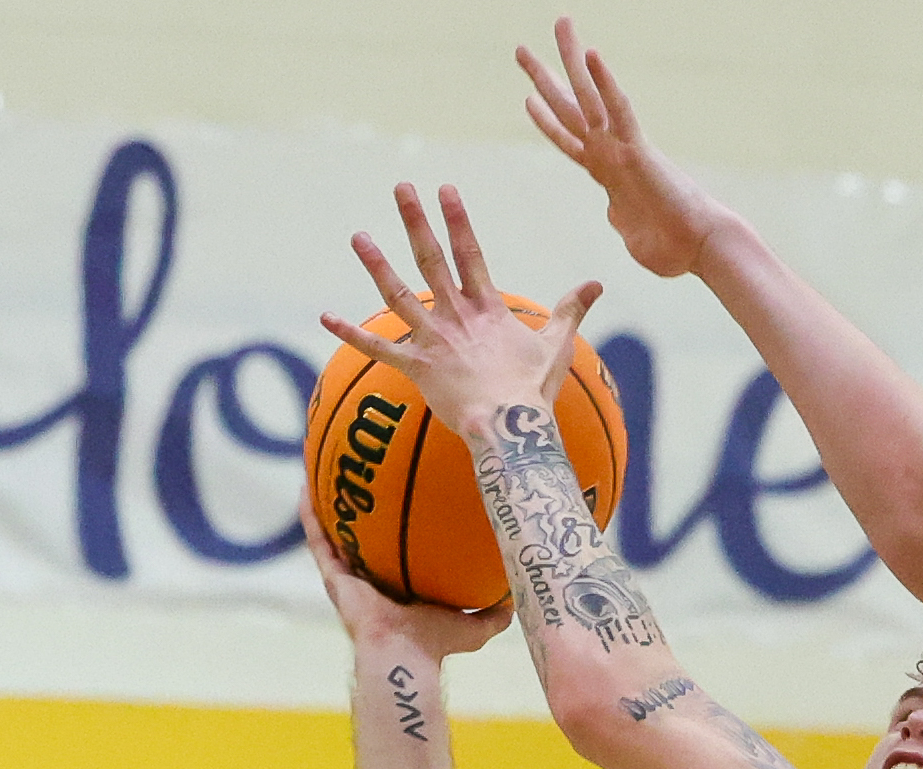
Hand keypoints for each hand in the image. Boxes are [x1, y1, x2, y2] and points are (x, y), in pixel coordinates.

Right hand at [302, 499, 511, 655]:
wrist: (405, 656)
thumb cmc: (438, 645)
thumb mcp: (476, 626)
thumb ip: (495, 613)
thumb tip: (516, 598)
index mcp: (401, 591)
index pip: (398, 557)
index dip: (398, 534)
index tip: (404, 507)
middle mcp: (372, 583)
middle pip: (362, 542)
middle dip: (359, 515)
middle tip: (360, 480)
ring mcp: (349, 580)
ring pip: (334, 536)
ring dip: (327, 507)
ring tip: (323, 474)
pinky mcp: (333, 578)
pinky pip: (319, 541)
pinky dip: (310, 516)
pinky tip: (307, 487)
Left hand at [321, 182, 601, 441]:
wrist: (509, 426)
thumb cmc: (534, 390)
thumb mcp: (558, 345)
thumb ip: (571, 310)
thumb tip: (596, 282)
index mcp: (488, 308)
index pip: (470, 253)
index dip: (457, 220)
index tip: (445, 189)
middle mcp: (456, 316)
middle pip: (431, 260)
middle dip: (415, 221)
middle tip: (401, 188)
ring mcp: (433, 340)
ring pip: (398, 295)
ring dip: (377, 264)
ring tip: (358, 236)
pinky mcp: (416, 368)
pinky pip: (378, 349)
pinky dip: (351, 334)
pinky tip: (325, 317)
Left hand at [518, 18, 729, 278]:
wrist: (702, 248)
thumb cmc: (675, 250)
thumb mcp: (634, 236)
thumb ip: (620, 221)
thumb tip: (614, 212)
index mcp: (608, 176)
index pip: (570, 140)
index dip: (547, 119)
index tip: (528, 98)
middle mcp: (611, 154)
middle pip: (570, 107)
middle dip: (544, 76)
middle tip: (520, 49)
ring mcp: (623, 149)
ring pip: (589, 97)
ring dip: (571, 59)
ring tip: (559, 22)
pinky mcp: (639, 151)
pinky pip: (619, 111)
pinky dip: (605, 83)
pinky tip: (592, 55)